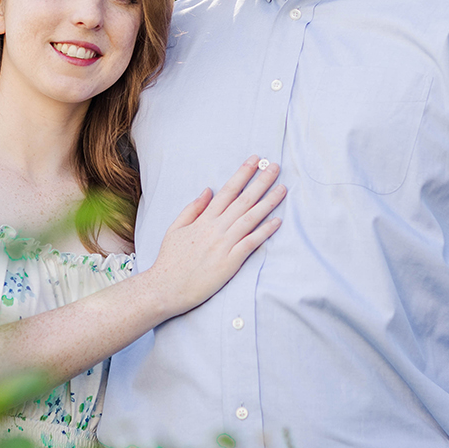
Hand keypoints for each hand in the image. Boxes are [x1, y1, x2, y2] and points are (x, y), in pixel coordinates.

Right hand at [146, 156, 286, 315]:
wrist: (166, 287)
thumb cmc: (170, 260)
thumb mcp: (175, 229)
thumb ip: (192, 209)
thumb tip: (208, 190)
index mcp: (203, 220)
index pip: (227, 191)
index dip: (243, 174)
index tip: (255, 161)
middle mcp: (216, 229)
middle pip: (243, 200)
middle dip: (261, 182)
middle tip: (275, 167)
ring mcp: (224, 245)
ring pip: (250, 218)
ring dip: (268, 202)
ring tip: (282, 189)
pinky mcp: (230, 262)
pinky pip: (251, 243)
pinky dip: (265, 232)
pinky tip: (277, 221)